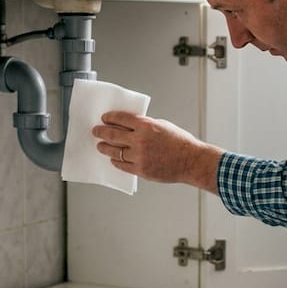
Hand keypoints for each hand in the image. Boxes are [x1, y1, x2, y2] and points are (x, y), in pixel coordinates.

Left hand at [91, 111, 223, 191]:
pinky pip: (122, 165)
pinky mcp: (141, 170)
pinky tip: (113, 158)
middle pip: (112, 134)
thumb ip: (145, 125)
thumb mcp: (163, 125)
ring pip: (114, 151)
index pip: (120, 119)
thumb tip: (129, 126)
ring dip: (104, 147)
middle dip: (101, 131)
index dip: (109, 118)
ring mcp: (139, 156)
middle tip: (96, 131)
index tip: (104, 118)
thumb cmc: (181, 143)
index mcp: (146, 126)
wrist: (191, 161)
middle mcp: (140, 140)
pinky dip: (116, 161)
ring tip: (100, 146)